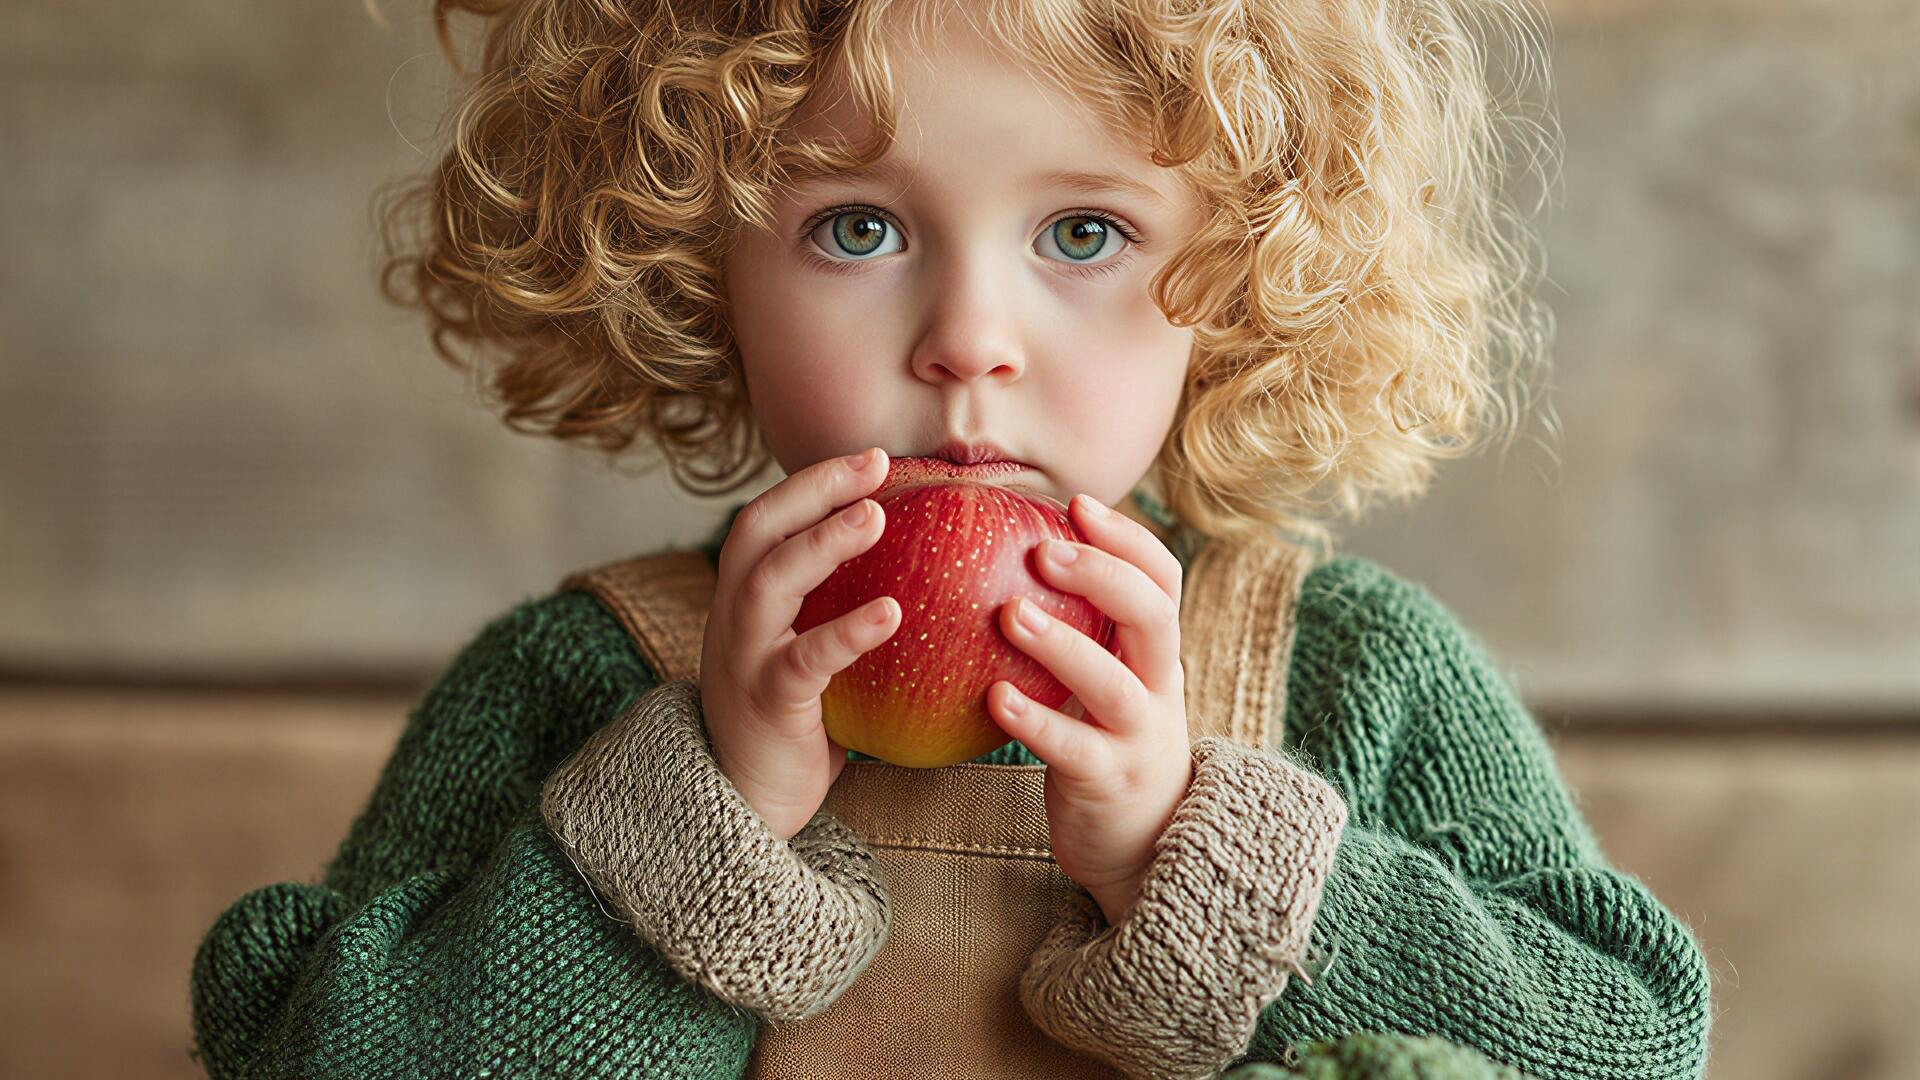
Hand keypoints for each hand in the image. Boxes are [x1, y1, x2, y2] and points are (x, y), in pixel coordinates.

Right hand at [699, 447, 901, 840]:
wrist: (741, 804)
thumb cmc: (792, 722)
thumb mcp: (805, 653)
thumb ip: (836, 611)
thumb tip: (924, 573)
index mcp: (743, 598)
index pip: (768, 519)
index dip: (814, 482)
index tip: (872, 458)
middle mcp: (734, 616)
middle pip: (759, 530)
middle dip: (815, 489)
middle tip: (876, 464)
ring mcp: (744, 658)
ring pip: (771, 582)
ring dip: (822, 543)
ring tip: (876, 516)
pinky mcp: (767, 702)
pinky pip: (804, 659)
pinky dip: (846, 631)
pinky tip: (891, 613)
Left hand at [988, 494, 1193, 925]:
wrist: (1146, 845)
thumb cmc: (1109, 744)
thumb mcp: (1112, 681)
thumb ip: (1084, 631)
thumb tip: (1012, 556)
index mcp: (1156, 653)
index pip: (1162, 580)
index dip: (1127, 538)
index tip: (1078, 504)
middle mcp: (1159, 686)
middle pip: (1153, 616)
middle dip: (1102, 574)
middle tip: (1041, 549)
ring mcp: (1138, 736)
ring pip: (1113, 683)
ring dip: (1062, 644)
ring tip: (1009, 614)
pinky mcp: (1107, 781)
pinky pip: (1074, 748)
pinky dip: (1036, 720)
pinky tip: (994, 697)